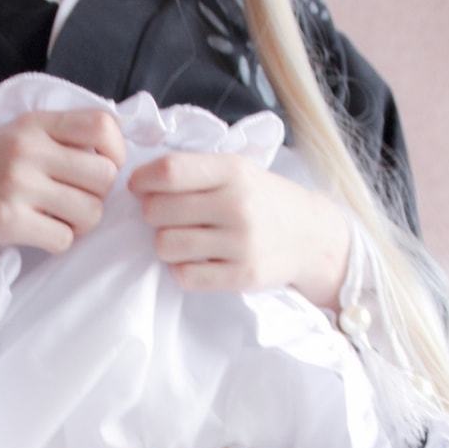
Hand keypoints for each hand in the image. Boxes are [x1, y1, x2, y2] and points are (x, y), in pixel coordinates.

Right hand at [0, 109, 125, 265]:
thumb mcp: (17, 137)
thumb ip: (59, 139)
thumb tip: (113, 161)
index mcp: (35, 123)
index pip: (103, 126)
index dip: (116, 153)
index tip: (101, 172)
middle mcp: (28, 148)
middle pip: (104, 176)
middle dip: (98, 197)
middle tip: (75, 204)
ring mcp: (17, 184)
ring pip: (90, 212)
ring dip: (80, 225)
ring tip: (56, 221)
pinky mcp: (7, 219)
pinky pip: (63, 239)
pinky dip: (58, 243)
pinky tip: (39, 235)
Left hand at [128, 151, 349, 308]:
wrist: (311, 236)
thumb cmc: (263, 200)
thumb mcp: (238, 170)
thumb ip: (196, 171)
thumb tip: (140, 181)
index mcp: (232, 171)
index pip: (169, 171)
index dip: (142, 180)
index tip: (137, 188)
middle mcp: (236, 205)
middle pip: (159, 211)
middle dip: (152, 215)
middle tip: (165, 218)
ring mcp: (240, 243)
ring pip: (166, 245)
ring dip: (165, 244)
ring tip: (182, 240)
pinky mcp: (241, 276)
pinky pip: (185, 276)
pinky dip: (181, 270)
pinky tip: (194, 261)